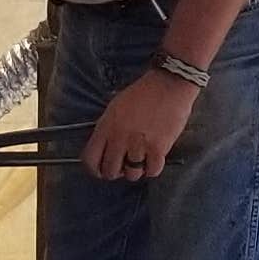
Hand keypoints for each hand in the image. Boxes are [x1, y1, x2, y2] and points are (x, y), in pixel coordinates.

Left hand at [82, 68, 200, 181]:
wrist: (168, 85)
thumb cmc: (143, 93)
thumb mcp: (115, 107)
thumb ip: (107, 129)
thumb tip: (105, 149)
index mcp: (106, 127)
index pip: (90, 159)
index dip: (94, 169)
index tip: (101, 170)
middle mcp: (120, 138)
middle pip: (110, 171)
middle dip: (115, 172)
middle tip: (122, 167)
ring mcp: (139, 144)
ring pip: (131, 174)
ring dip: (135, 171)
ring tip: (139, 161)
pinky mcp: (158, 148)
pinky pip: (152, 171)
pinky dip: (152, 169)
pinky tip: (153, 160)